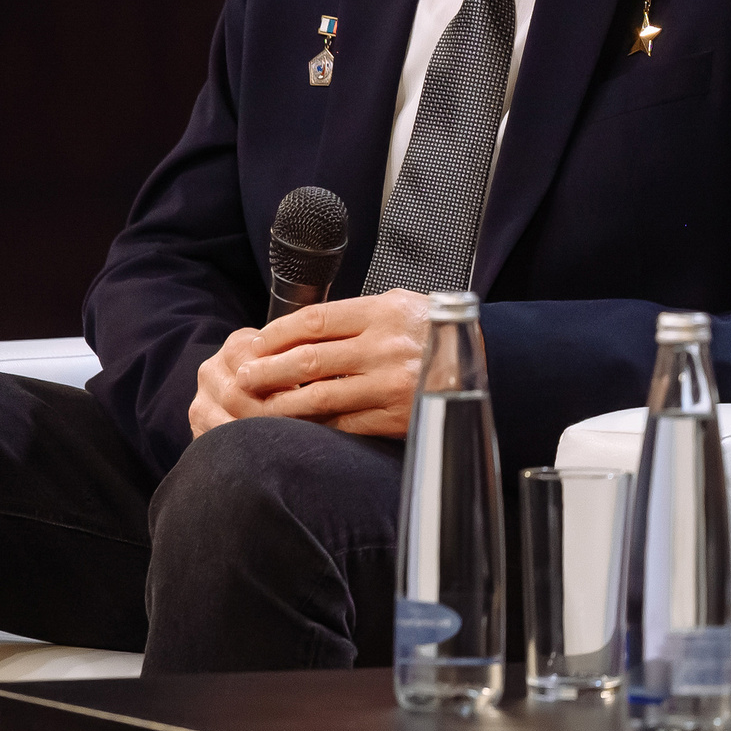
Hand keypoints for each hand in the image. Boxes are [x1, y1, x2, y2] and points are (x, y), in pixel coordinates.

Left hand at [186, 290, 434, 440]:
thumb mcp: (400, 305)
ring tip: (257, 405)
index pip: (315, 321)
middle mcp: (386, 347)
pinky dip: (315, 425)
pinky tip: (296, 424)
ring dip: (281, 403)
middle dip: (268, 370)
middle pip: (309, 359)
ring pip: (319, 397)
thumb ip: (356, 315)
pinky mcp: (396, 417)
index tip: (255, 343)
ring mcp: (390, 385)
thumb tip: (299, 330)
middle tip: (243, 377)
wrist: (487, 363)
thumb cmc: (435, 330)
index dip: (277, 333)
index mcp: (385, 313)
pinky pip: (343, 423)